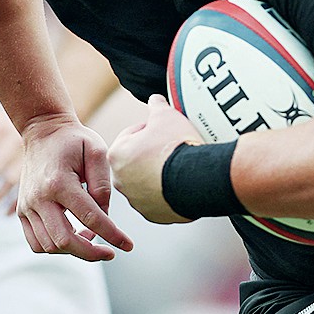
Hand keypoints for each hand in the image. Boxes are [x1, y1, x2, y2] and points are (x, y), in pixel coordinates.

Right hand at [16, 113, 134, 260]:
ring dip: (74, 250)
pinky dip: (55, 247)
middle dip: (91, 253)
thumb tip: (105, 217)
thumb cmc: (75, 140)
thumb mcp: (97, 151)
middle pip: (64, 240)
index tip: (128, 245)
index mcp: (60, 182)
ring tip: (91, 237)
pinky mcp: (22, 212)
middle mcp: (39, 198)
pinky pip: (36, 243)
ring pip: (49, 246)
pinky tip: (73, 236)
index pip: (90, 218)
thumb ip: (103, 185)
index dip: (112, 235)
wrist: (43, 131)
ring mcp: (27, 207)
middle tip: (110, 252)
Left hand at [108, 94, 203, 224]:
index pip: (131, 135)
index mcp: (117, 154)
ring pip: (146, 181)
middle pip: (136, 160)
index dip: (148, 129)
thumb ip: (156, 106)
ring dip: (158, 174)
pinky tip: (181, 181)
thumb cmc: (176, 145)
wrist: (196, 177)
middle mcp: (120, 179)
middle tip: (170, 147)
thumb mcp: (166, 116)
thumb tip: (155, 99)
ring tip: (178, 165)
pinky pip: (158, 199)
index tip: (162, 131)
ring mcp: (136, 200)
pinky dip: (167, 191)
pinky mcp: (153, 214)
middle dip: (150, 154)